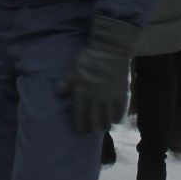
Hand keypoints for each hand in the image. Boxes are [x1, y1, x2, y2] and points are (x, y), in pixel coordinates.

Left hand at [60, 16, 138, 134]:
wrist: (110, 49)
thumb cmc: (90, 57)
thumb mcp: (74, 68)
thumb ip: (67, 82)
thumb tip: (58, 93)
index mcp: (82, 93)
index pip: (80, 117)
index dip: (80, 126)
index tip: (81, 130)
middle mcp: (95, 98)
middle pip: (94, 122)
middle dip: (93, 128)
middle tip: (93, 130)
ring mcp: (109, 97)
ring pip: (107, 120)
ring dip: (105, 125)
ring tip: (104, 126)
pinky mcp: (121, 94)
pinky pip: (120, 112)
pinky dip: (117, 118)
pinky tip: (115, 120)